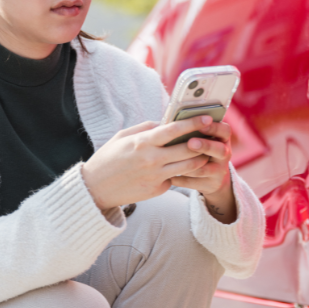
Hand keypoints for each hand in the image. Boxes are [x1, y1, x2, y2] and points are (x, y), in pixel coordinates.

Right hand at [80, 116, 216, 210]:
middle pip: (188, 149)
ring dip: (199, 158)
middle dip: (203, 141)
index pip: (174, 130)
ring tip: (204, 151)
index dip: (193, 123)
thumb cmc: (108, 158)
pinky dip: (181, 172)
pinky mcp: (157, 190)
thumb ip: (146, 128)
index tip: (206, 118)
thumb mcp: (122, 136)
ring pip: (189, 166)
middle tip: (212, 135)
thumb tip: (165, 122)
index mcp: (142, 143)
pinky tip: (184, 166)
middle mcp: (151, 160)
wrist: (96, 189)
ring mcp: (156, 177)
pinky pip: (176, 178)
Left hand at [171, 121, 236, 223]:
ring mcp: (219, 171)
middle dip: (205, 146)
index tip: (202, 124)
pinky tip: (169, 175)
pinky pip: (194, 183)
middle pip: (219, 150)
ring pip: (203, 169)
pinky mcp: (211, 185)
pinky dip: (181, 179)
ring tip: (172, 161)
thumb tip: (171, 122)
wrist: (211, 176)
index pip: (225, 130)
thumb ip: (191, 130)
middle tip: (191, 142)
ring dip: (187, 165)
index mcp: (222, 138)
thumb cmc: (199, 148)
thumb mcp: (202, 137)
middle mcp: (225, 154)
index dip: (215, 127)